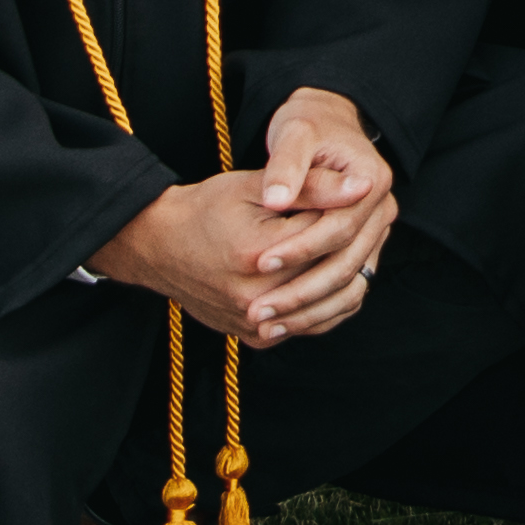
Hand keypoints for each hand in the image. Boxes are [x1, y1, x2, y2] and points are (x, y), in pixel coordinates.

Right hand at [91, 83, 398, 345]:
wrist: (161, 246)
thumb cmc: (207, 209)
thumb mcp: (257, 188)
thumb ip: (313, 188)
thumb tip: (364, 186)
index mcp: (257, 256)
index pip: (328, 237)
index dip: (343, 214)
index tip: (351, 200)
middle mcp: (255, 298)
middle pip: (330, 275)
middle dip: (348, 248)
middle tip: (356, 225)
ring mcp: (253, 324)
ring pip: (326, 309)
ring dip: (345, 281)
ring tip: (348, 251)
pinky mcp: (253, 338)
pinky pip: (306, 327)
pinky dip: (325, 306)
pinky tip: (330, 280)